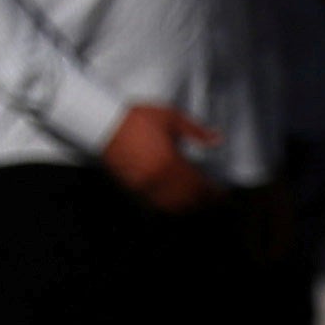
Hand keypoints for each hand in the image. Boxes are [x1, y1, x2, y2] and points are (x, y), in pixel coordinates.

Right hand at [103, 98, 223, 212]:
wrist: (102, 123)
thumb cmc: (134, 119)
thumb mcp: (169, 118)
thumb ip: (194, 130)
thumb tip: (216, 138)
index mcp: (170, 163)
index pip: (199, 186)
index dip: (213, 193)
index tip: (222, 194)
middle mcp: (158, 180)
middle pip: (188, 200)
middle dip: (203, 202)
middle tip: (214, 202)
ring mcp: (144, 186)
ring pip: (172, 205)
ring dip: (188, 206)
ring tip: (198, 203)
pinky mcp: (132, 188)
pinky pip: (155, 204)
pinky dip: (168, 205)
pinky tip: (174, 202)